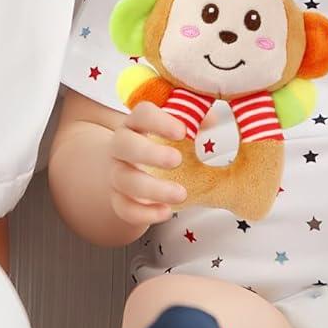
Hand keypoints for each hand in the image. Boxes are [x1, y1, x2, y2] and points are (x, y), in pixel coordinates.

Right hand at [108, 102, 188, 231]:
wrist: (138, 170)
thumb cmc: (163, 145)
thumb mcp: (178, 132)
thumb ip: (195, 123)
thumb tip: (210, 121)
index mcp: (137, 123)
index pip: (141, 114)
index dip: (159, 121)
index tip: (182, 131)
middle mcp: (121, 145)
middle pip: (123, 143)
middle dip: (149, 153)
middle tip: (177, 160)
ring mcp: (117, 172)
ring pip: (124, 179)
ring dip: (153, 188)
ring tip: (181, 194)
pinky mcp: (118, 198)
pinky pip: (123, 208)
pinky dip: (144, 213)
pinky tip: (167, 212)